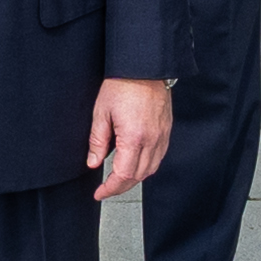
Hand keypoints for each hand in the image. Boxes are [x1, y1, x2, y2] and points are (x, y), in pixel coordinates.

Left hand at [87, 76, 173, 198]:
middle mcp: (152, 140)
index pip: (123, 175)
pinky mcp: (167, 130)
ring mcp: (162, 136)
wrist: (144, 66)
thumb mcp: (101, 112)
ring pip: (151, 169)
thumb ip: (97, 141)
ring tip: (120, 179)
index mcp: (134, 137)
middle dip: (121, 187)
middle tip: (106, 189)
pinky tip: (137, 164)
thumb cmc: (122, 84)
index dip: (110, 188)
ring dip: (135, 178)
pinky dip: (147, 166)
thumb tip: (93, 163)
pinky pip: (159, 156)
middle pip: (138, 176)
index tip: (99, 193)